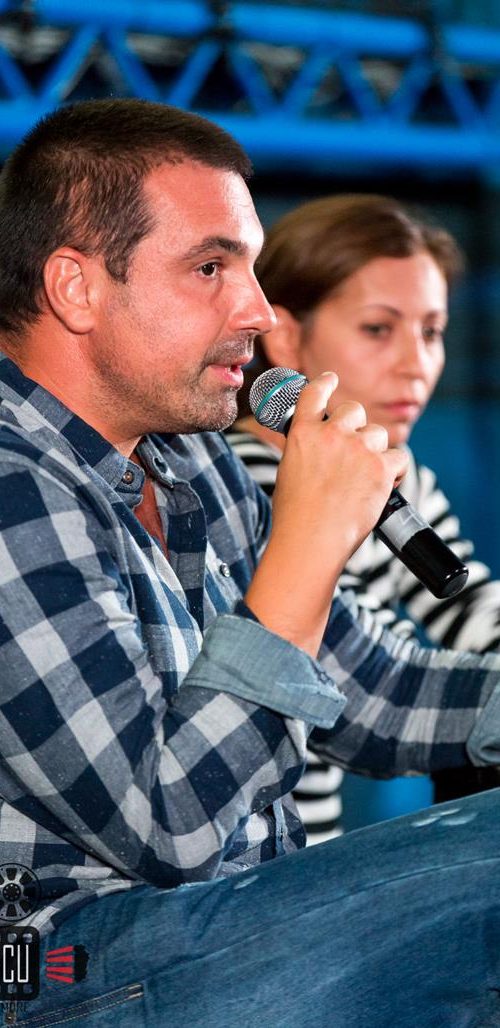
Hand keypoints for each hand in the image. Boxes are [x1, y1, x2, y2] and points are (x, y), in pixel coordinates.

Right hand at [245, 372, 407, 656]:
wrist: (311, 539)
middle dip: (357, 426)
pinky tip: (386, 483)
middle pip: (354, 410)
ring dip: (376, 450)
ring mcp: (357, 449)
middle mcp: (331, 434)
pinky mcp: (380, 468)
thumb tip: (320, 446)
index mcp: (302, 432)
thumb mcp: (289, 471)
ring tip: (366, 477)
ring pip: (378, 434)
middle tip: (354, 450)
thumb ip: (306, 449)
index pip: (315, 392)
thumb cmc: (296, 515)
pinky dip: (396, 469)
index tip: (330, 379)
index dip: (326, 383)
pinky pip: (399, 456)